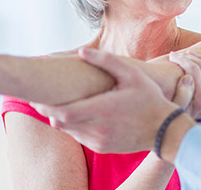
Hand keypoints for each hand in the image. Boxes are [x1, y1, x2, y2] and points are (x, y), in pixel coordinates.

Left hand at [32, 48, 185, 153]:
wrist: (164, 129)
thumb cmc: (149, 98)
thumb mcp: (132, 74)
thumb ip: (107, 61)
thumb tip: (82, 52)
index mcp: (102, 110)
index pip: (62, 112)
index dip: (45, 106)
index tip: (36, 97)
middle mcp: (97, 129)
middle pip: (60, 123)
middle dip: (48, 111)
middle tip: (41, 98)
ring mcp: (99, 141)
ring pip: (68, 131)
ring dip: (62, 119)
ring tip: (59, 104)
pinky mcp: (102, 147)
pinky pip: (80, 137)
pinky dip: (74, 127)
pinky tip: (80, 115)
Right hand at [168, 50, 200, 122]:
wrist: (184, 139)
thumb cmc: (174, 124)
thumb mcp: (174, 110)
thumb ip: (181, 94)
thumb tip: (188, 77)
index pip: (194, 69)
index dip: (182, 59)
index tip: (171, 56)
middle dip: (189, 57)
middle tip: (177, 54)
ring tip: (189, 55)